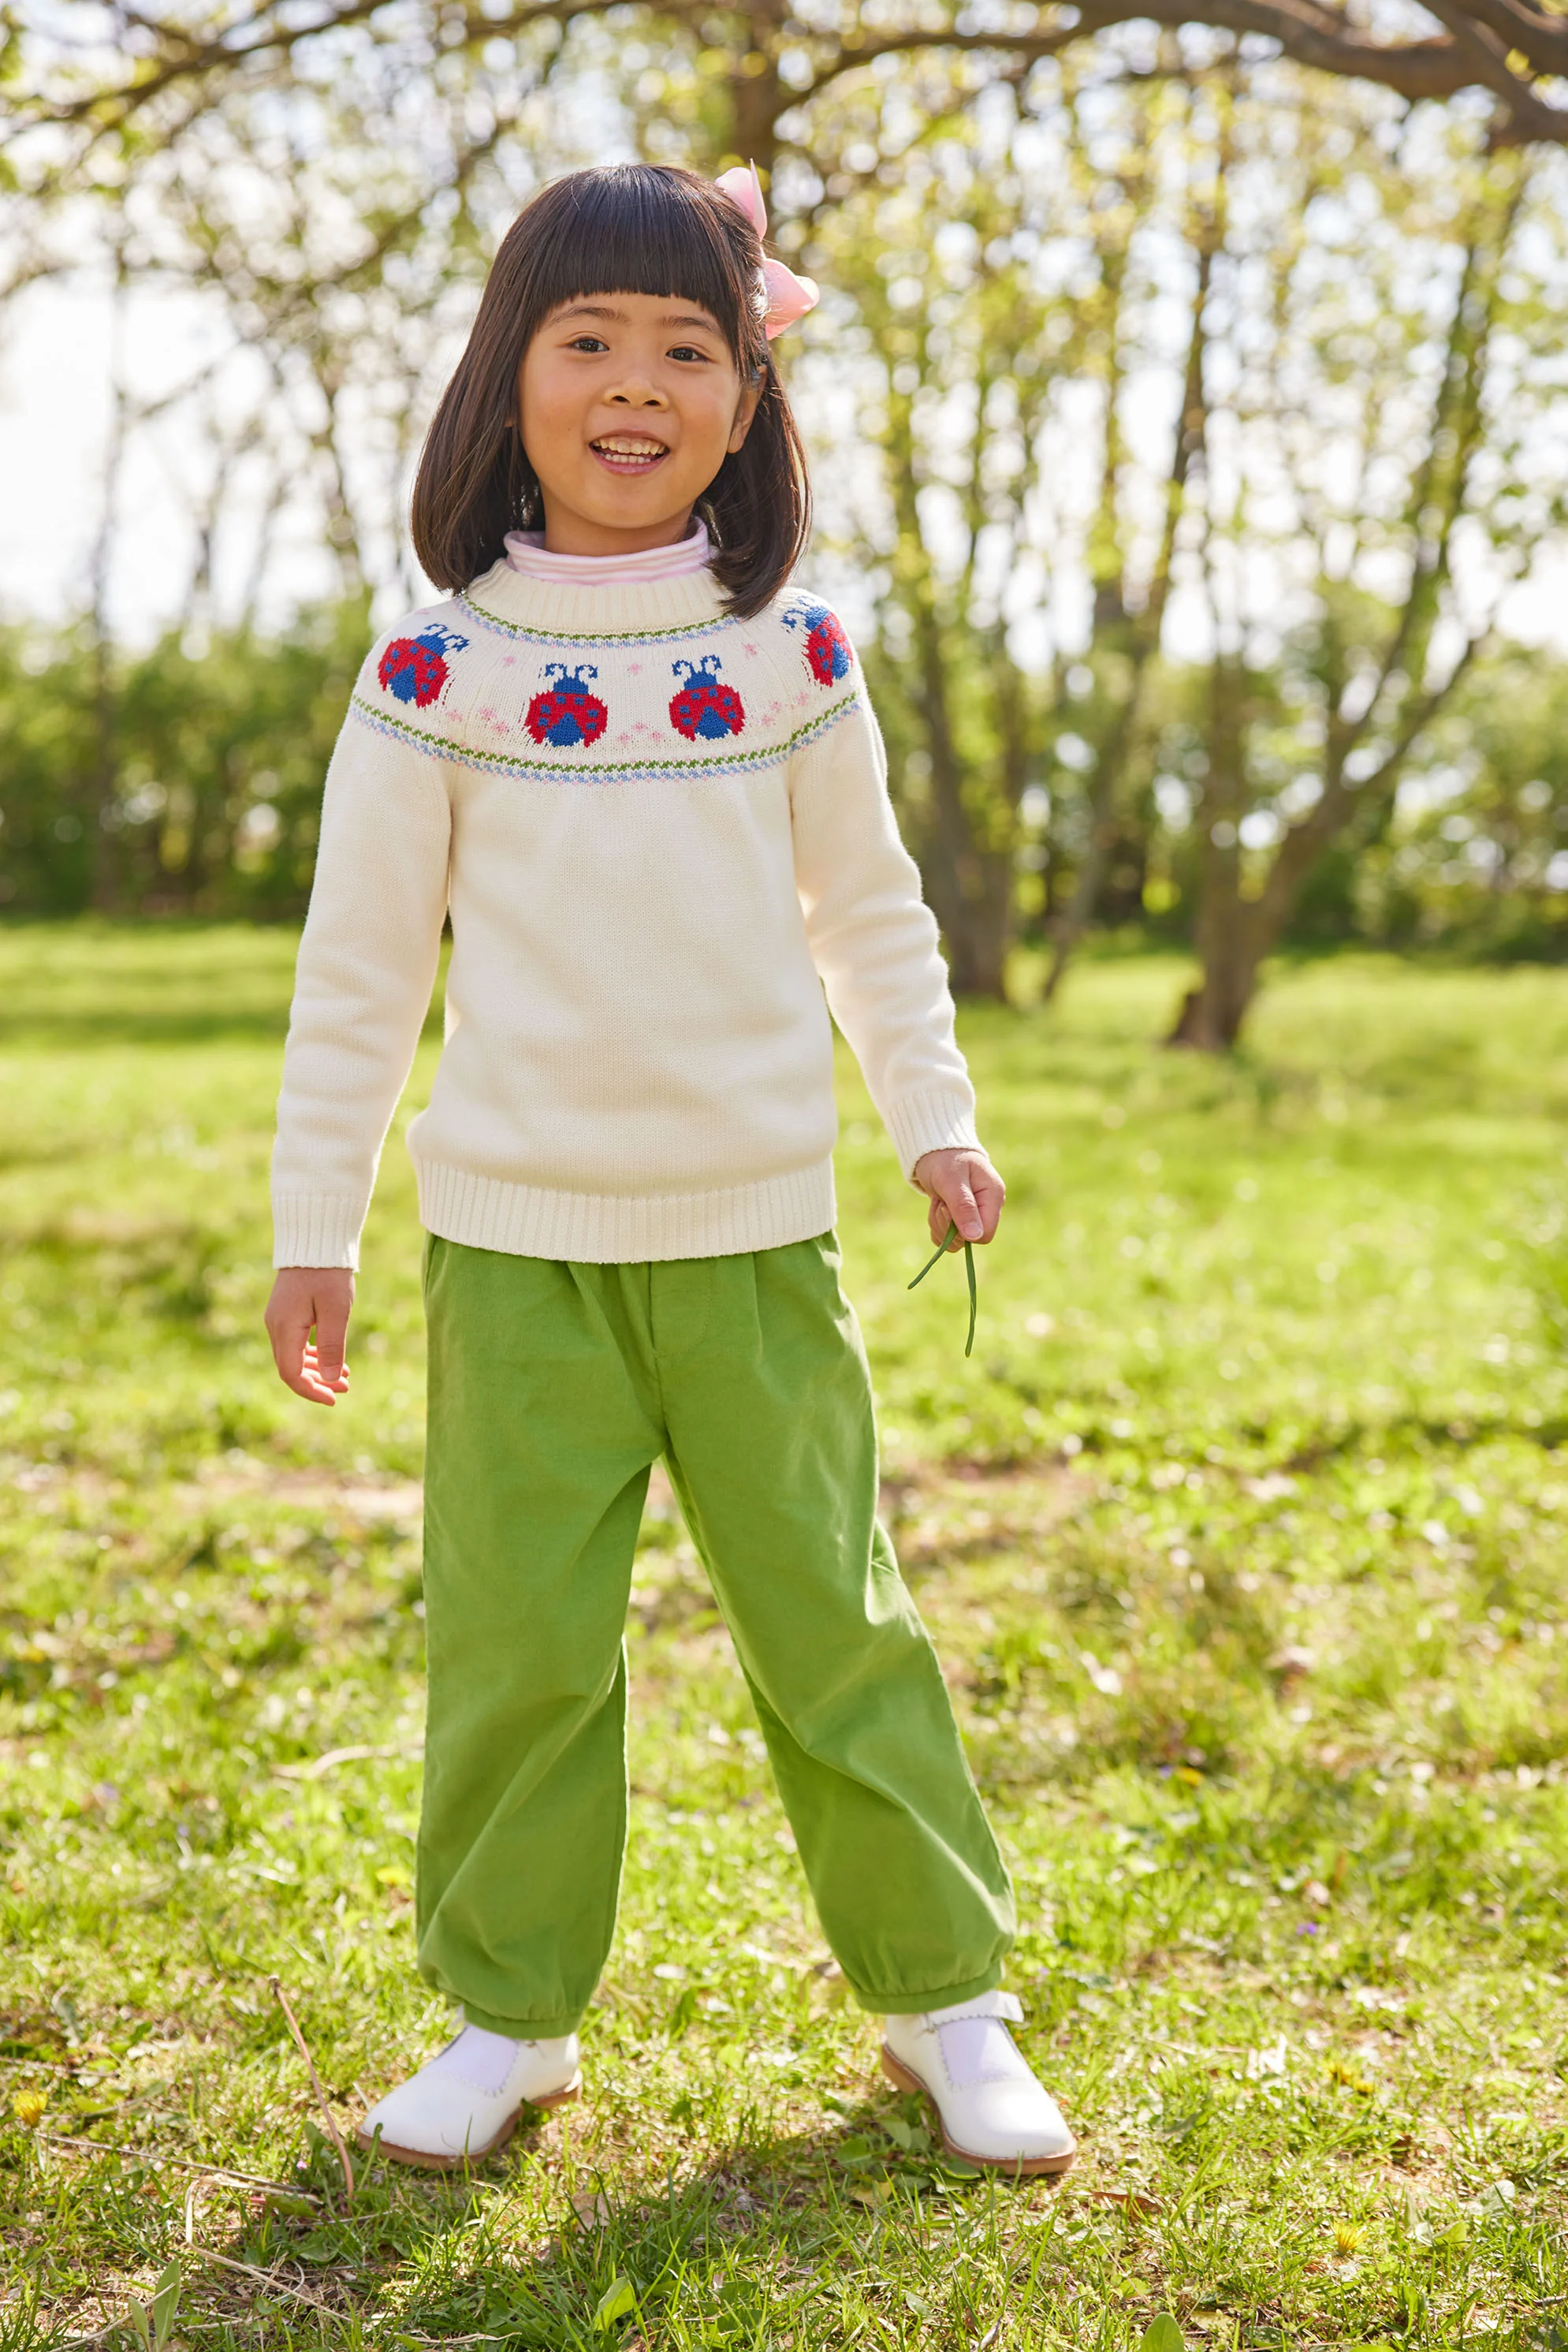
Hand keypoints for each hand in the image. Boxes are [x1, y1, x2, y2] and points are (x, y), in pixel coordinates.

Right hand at [265, 1268, 354, 1405]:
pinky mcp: (286, 1312)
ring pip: (293, 1356)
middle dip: (318, 1382)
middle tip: (346, 1389)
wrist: (316, 1239)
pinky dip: (313, 1354)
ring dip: (317, 1370)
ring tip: (345, 1377)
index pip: (291, 1374)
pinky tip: (333, 1358)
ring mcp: (279, 1319)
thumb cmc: (328, 1273)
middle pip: (291, 1368)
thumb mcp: (336, 1311)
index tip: (334, 1399)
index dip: (311, 1391)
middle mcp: (276, 1326)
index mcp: (285, 1328)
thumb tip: (332, 1380)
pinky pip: (296, 1342)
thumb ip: (332, 1346)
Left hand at [913, 1146, 1005, 1249]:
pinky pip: (947, 1238)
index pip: (985, 1234)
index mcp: (993, 1197)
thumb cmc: (945, 1160)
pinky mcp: (962, 1220)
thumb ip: (964, 1207)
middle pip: (968, 1239)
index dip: (963, 1230)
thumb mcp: (952, 1180)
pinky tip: (938, 1205)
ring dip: (939, 1223)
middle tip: (941, 1201)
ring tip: (939, 1200)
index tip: (948, 1209)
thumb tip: (975, 1236)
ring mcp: (976, 1216)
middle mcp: (988, 1209)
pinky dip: (936, 1225)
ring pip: (955, 1241)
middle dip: (947, 1225)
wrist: (935, 1152)